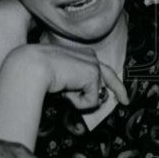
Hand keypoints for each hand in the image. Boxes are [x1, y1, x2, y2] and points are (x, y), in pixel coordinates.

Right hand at [0, 43, 128, 110]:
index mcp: (82, 54)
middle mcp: (91, 57)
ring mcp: (94, 65)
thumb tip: (89, 98)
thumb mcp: (60, 77)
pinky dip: (77, 102)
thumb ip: (75, 83)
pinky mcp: (93, 76)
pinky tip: (65, 91)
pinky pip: (91, 102)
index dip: (110, 81)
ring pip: (95, 94)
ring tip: (63, 90)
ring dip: (79, 100)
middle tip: (126, 102)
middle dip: (119, 90)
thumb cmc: (38, 71)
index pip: (100, 68)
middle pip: (110, 77)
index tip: (115, 91)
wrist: (32, 65)